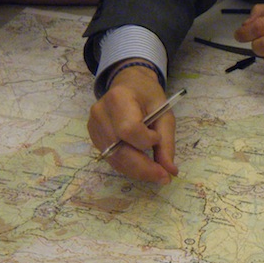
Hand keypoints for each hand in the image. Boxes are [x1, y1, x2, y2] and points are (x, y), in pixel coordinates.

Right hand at [87, 62, 177, 182]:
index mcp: (118, 98)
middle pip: (119, 150)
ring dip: (137, 171)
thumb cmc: (148, 96)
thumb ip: (167, 143)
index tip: (157, 139)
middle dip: (144, 168)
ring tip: (156, 174)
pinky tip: (142, 167)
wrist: (128, 84)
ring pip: (115, 159)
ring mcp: (93, 126)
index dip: (145, 141)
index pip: (128, 129)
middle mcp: (100, 112)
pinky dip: (128, 167)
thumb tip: (170, 172)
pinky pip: (111, 159)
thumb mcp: (164, 114)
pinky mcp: (93, 137)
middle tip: (164, 177)